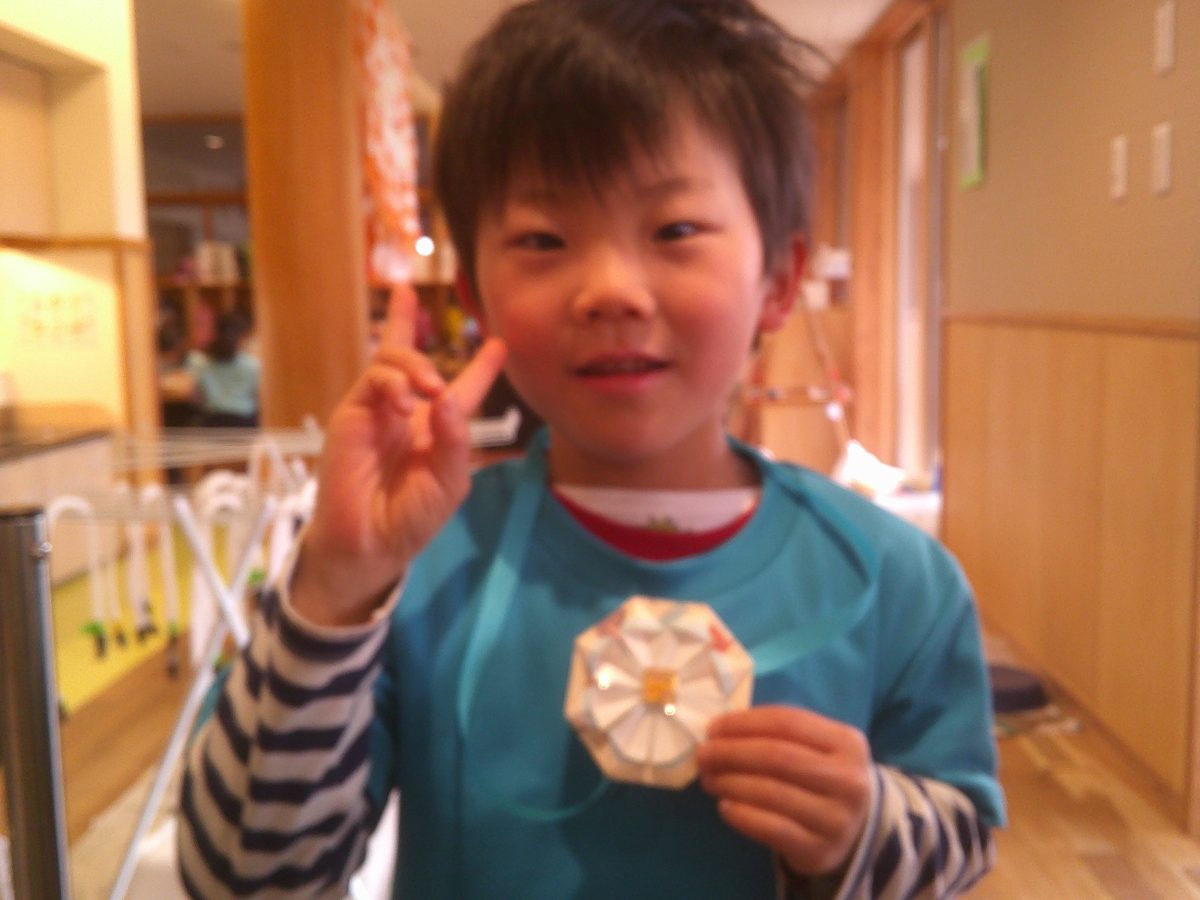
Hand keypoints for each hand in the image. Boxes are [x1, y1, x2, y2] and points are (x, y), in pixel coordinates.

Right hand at [292, 285, 506, 625]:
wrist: (370, 543)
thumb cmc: (412, 517)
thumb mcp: (450, 482)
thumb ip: (455, 440)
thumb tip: (447, 396)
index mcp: (437, 430)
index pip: (462, 388)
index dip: (482, 366)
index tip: (500, 344)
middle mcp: (405, 413)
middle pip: (405, 355)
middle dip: (406, 322)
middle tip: (416, 309)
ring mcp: (376, 411)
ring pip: (390, 359)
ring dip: (417, 365)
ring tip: (432, 388)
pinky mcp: (351, 415)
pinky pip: (373, 379)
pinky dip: (394, 384)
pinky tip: (407, 406)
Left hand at [696, 706, 871, 876]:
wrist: (850, 830)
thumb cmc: (820, 777)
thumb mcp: (814, 748)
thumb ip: (775, 733)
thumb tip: (718, 731)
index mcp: (847, 743)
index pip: (787, 722)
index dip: (743, 723)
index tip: (712, 728)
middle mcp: (848, 780)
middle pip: (777, 756)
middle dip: (731, 752)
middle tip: (703, 755)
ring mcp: (836, 818)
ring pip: (771, 792)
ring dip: (730, 782)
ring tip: (709, 779)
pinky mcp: (819, 850)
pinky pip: (771, 828)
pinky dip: (742, 815)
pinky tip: (724, 807)